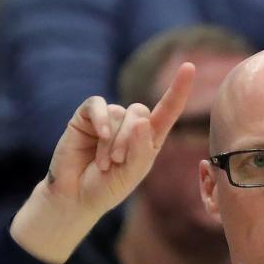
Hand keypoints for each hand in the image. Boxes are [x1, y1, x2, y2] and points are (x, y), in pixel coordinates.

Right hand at [11, 62, 195, 263]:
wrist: (75, 197)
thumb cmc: (106, 188)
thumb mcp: (131, 174)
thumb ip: (141, 149)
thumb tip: (143, 119)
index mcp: (148, 140)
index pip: (167, 111)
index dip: (178, 90)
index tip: (189, 67)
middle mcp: (130, 126)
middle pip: (140, 111)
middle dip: (130, 139)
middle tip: (117, 163)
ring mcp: (108, 120)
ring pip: (118, 114)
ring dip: (112, 141)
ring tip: (104, 163)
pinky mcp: (85, 117)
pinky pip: (97, 106)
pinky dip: (100, 119)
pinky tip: (98, 135)